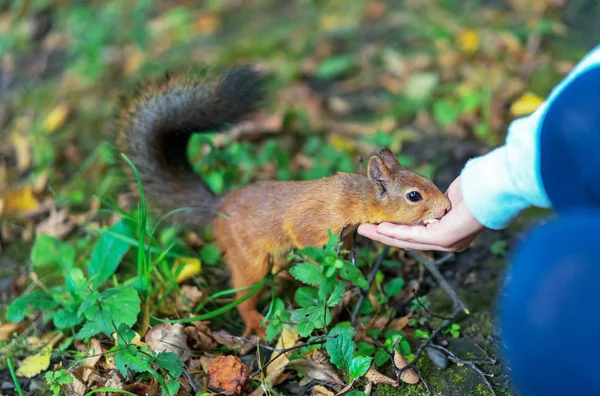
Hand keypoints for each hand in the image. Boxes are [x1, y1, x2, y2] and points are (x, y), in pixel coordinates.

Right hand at [357, 176, 484, 251]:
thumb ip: (435, 205)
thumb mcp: (449, 198)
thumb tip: (426, 203)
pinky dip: (395, 232)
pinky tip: (381, 228)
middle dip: (383, 235)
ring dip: (384, 235)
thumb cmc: (476, 188)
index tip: (377, 225)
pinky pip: (414, 236)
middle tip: (363, 230)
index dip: (395, 231)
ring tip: (364, 230)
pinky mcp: (443, 238)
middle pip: (408, 241)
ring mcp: (447, 244)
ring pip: (408, 241)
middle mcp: (449, 244)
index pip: (417, 235)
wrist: (492, 187)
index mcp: (450, 235)